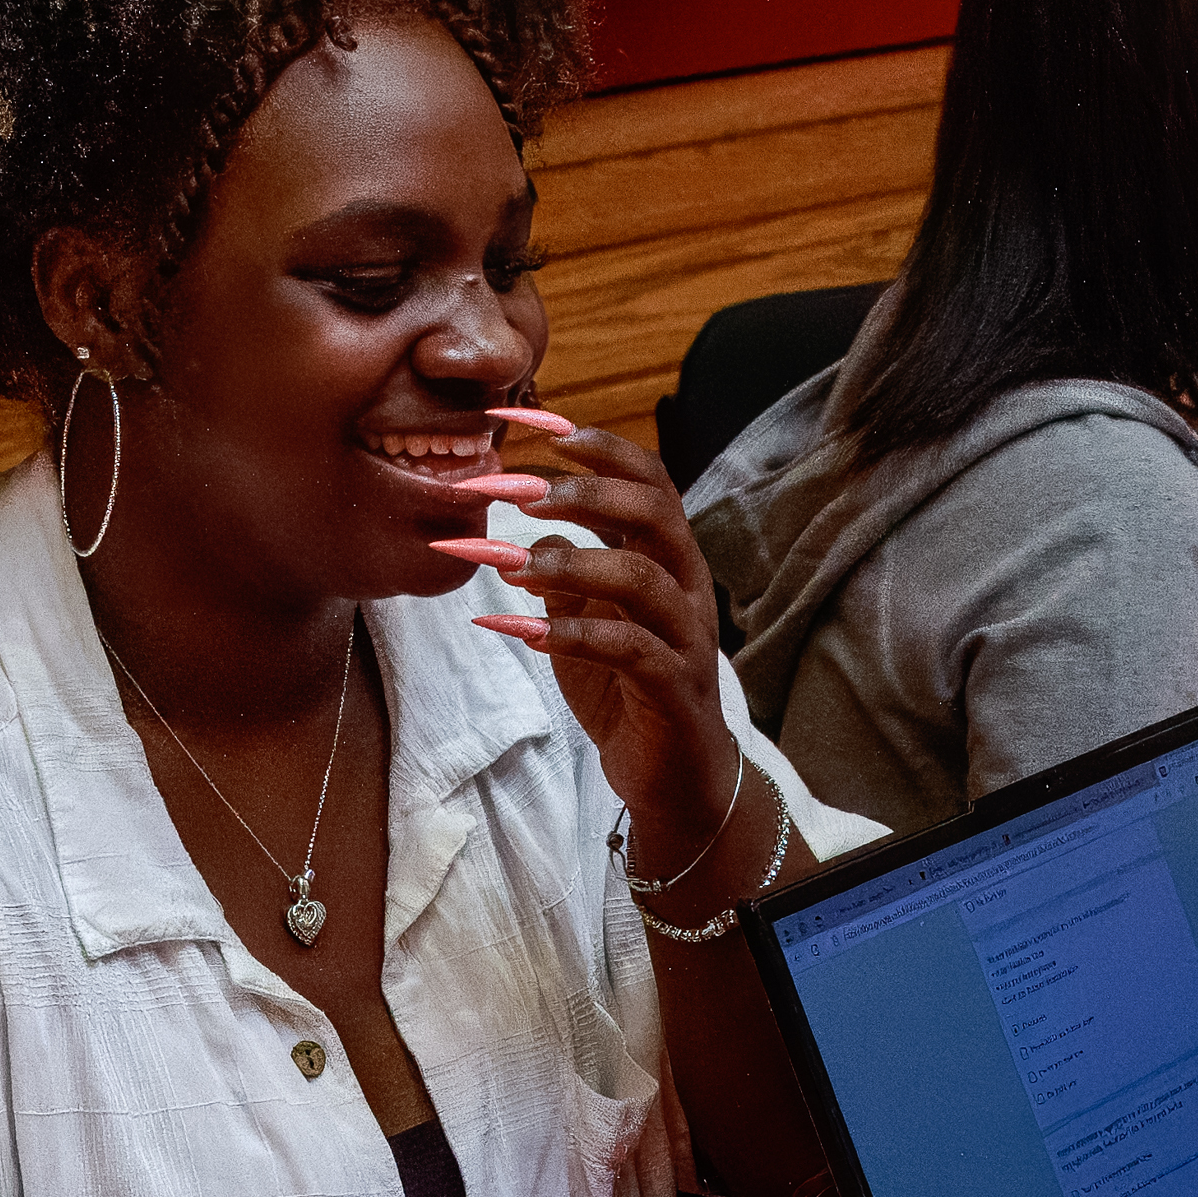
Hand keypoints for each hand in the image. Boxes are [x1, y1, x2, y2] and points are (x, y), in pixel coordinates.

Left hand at [442, 425, 740, 850]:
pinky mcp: (674, 688)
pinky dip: (571, 636)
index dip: (593, 443)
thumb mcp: (588, 615)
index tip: (529, 421)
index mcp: (667, 556)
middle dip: (584, 491)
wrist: (674, 775)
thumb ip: (565, 568)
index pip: (645, 477)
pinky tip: (516, 629)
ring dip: (572, 563)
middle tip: (517, 489)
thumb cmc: (628, 685)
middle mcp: (686, 585)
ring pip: (643, 577)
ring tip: (512, 564)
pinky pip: (630, 650)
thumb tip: (518, 531)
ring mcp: (685, 636)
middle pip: (654, 511)